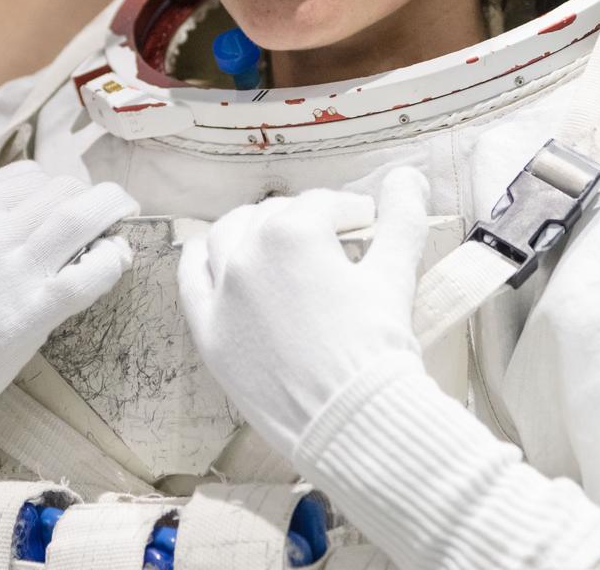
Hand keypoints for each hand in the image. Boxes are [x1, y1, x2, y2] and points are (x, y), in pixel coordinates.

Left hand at [178, 169, 429, 461]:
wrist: (353, 423)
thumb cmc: (377, 346)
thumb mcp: (395, 274)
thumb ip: (402, 217)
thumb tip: (409, 175)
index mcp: (292, 232)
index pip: (321, 205)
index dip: (348, 211)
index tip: (365, 224)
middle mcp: (247, 252)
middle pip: (275, 216)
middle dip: (305, 220)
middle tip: (331, 240)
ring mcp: (222, 293)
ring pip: (228, 236)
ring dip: (253, 230)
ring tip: (277, 241)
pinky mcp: (209, 331)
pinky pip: (191, 278)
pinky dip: (200, 258)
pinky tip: (210, 251)